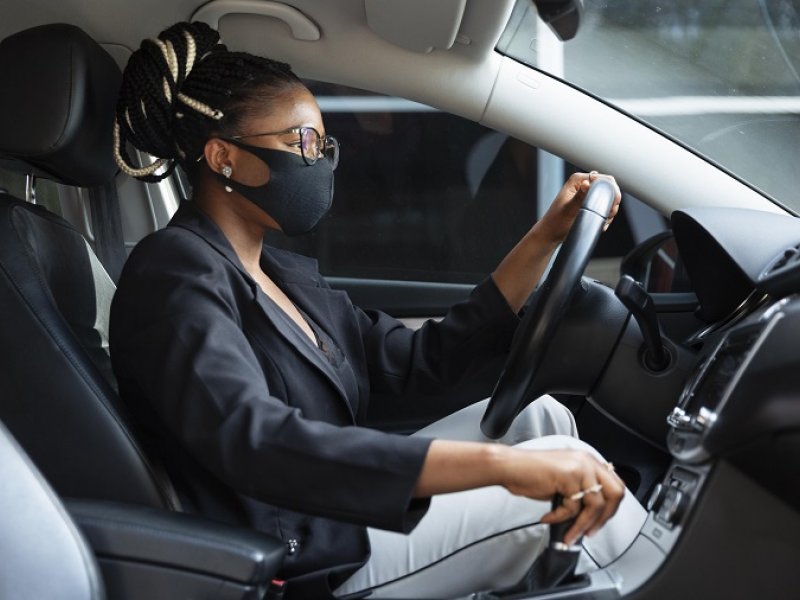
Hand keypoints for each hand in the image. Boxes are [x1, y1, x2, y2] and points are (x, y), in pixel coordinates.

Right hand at [502, 447, 624, 543]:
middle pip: (615, 493)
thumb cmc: (531, 473)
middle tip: (590, 531)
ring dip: (581, 525)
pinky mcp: (568, 476)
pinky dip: (559, 518)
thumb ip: (581, 488)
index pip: (615, 485)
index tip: (599, 522)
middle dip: (604, 518)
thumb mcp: (564, 478)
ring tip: (569, 534)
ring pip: (594, 505)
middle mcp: (587, 461)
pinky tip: (548, 518)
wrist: (510, 466)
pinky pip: (572, 508)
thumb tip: (593, 515)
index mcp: (588, 460)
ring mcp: (579, 468)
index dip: (611, 508)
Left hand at [534, 172, 621, 245]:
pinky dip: (606, 214)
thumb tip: (587, 183)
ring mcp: (586, 194)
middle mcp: (582, 184)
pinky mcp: (588, 203)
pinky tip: (602, 222)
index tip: (611, 205)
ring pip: (608, 198)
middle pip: (608, 188)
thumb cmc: (556, 222)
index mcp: (577, 180)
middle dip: (611, 202)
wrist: (551, 234)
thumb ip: (579, 196)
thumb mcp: (569, 209)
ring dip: (609, 210)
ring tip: (603, 221)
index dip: (611, 190)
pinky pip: (604, 206)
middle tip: (607, 215)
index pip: (603, 178)